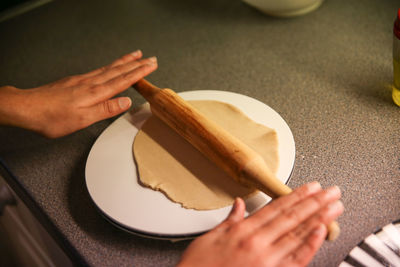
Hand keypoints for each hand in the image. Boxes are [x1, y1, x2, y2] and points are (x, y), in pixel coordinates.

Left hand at [0, 50, 156, 137]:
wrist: (27, 107)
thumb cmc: (52, 117)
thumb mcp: (82, 119)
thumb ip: (106, 109)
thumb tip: (126, 102)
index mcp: (95, 93)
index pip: (123, 80)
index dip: (139, 73)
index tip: (151, 66)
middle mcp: (90, 83)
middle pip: (118, 71)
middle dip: (136, 64)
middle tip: (149, 58)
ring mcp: (82, 80)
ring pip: (108, 68)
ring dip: (124, 62)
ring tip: (135, 55)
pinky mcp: (74, 81)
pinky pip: (98, 70)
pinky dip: (109, 66)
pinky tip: (109, 67)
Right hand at [177, 182, 342, 266]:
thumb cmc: (200, 266)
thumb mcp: (210, 237)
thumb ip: (229, 220)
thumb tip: (239, 205)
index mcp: (243, 230)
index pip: (276, 207)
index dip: (296, 195)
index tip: (311, 187)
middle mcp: (258, 241)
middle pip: (292, 217)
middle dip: (314, 202)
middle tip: (331, 192)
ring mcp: (266, 259)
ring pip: (298, 234)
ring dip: (318, 218)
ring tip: (334, 207)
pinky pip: (295, 259)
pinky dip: (309, 244)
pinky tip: (321, 231)